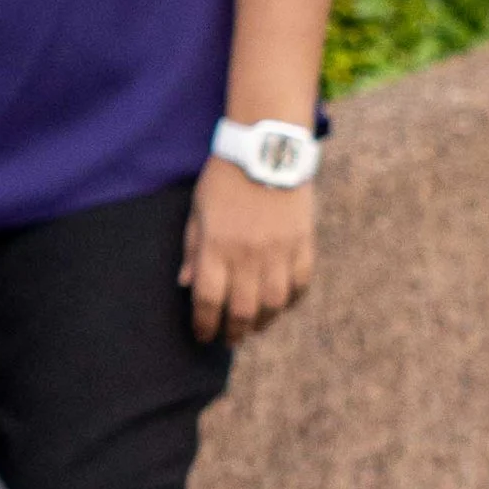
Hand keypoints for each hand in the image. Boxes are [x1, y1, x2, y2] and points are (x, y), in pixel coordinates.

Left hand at [181, 158, 315, 347]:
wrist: (266, 148)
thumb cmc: (224, 179)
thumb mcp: (198, 211)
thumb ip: (194, 249)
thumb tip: (185, 283)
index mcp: (217, 246)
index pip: (208, 300)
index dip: (204, 324)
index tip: (202, 335)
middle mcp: (248, 254)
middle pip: (242, 310)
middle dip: (234, 332)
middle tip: (229, 339)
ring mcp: (279, 251)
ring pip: (274, 304)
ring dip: (263, 322)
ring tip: (255, 327)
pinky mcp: (302, 243)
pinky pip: (300, 284)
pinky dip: (291, 300)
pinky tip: (281, 305)